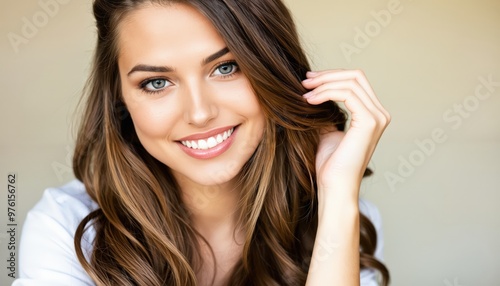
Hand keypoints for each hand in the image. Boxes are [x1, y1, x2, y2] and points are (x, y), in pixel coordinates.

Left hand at [302, 70, 389, 196]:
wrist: (334, 186)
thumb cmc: (329, 164)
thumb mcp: (327, 130)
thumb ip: (327, 111)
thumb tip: (312, 92)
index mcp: (372, 114)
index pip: (355, 81)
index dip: (331, 76)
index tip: (308, 81)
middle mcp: (380, 113)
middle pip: (356, 76)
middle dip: (328, 75)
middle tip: (305, 81)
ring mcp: (377, 117)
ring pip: (351, 82)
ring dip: (324, 83)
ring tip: (304, 92)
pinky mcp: (369, 122)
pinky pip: (347, 94)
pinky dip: (326, 93)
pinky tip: (310, 100)